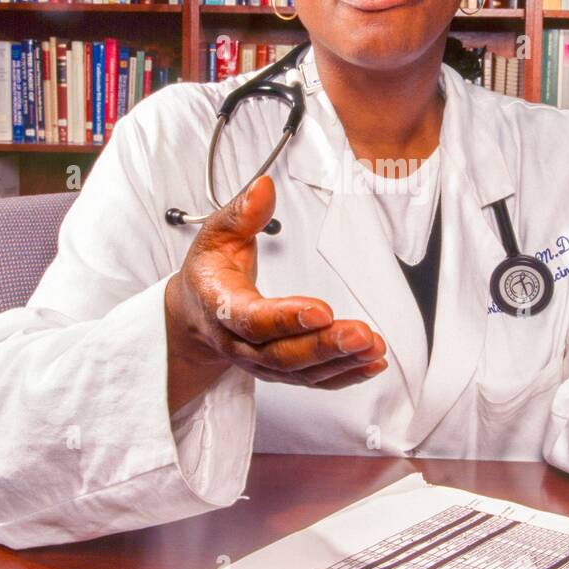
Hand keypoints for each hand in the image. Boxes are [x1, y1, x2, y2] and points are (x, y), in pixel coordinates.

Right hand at [164, 174, 387, 401]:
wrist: (194, 316)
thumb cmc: (210, 273)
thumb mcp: (216, 236)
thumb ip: (241, 213)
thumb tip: (264, 188)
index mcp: (219, 305)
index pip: (250, 318)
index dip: (285, 317)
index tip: (321, 310)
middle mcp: (237, 342)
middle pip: (281, 353)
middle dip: (324, 345)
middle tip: (361, 333)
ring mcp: (259, 362)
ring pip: (300, 372)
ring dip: (341, 362)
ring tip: (374, 347)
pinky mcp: (279, 371)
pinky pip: (312, 380)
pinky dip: (344, 375)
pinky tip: (371, 363)